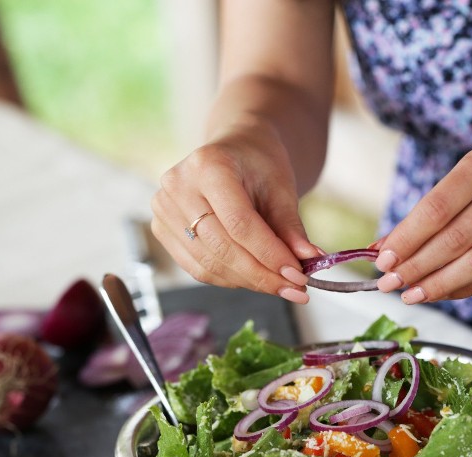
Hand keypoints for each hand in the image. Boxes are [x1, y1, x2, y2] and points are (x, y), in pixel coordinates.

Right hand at [151, 122, 320, 303]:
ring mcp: (164, 209)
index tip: (298, 276)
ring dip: (248, 281)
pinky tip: (255, 278)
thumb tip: (309, 262)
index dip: (269, 254)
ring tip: (280, 286)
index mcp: (208, 165)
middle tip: (295, 289)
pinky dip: (229, 279)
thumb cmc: (258, 165)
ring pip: (209, 263)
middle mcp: (178, 185)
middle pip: (221, 247)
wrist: (233, 151)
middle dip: (262, 274)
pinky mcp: (161, 229)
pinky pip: (197, 268)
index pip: (239, 223)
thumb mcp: (281, 188)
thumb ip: (291, 226)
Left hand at [373, 145, 471, 302]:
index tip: (381, 260)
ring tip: (410, 295)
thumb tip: (380, 250)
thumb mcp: (466, 181)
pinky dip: (465, 288)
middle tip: (389, 284)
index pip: (436, 208)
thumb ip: (427, 215)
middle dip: (416, 266)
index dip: (406, 239)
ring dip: (438, 284)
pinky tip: (441, 293)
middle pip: (455, 239)